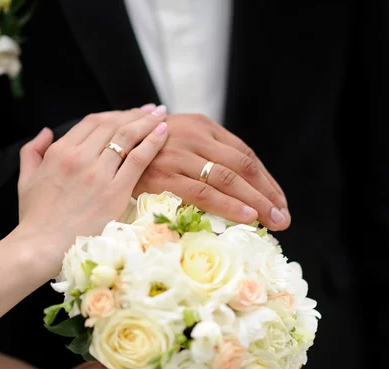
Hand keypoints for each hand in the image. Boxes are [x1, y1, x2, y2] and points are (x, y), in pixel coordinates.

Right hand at [16, 105, 168, 273]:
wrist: (40, 246)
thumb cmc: (34, 218)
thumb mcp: (26, 179)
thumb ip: (33, 152)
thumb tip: (46, 132)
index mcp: (59, 152)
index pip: (92, 122)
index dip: (115, 114)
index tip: (130, 113)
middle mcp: (79, 157)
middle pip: (113, 124)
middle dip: (135, 114)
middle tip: (152, 110)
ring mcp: (97, 173)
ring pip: (127, 136)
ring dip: (147, 122)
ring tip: (162, 115)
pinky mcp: (114, 191)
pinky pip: (138, 158)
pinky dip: (152, 142)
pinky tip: (163, 132)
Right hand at [133, 114, 289, 229]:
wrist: (104, 151)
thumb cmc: (147, 155)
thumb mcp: (180, 144)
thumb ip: (207, 155)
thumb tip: (244, 186)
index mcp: (201, 125)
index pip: (245, 154)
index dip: (267, 180)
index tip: (280, 202)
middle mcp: (192, 135)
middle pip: (242, 166)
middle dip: (268, 194)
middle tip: (284, 218)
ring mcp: (176, 154)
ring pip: (227, 178)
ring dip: (256, 202)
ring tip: (274, 222)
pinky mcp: (161, 174)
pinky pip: (202, 192)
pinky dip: (227, 205)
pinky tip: (247, 217)